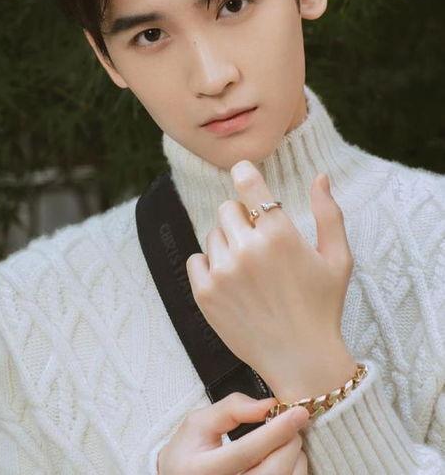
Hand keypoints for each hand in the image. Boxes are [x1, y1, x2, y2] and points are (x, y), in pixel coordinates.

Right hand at [157, 392, 309, 474]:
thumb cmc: (190, 452)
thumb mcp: (199, 423)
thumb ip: (231, 409)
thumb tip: (269, 405)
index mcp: (203, 471)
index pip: (246, 452)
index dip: (275, 431)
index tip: (297, 413)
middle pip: (272, 471)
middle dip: (289, 441)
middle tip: (290, 423)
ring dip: (295, 457)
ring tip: (284, 440)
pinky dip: (294, 470)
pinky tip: (284, 458)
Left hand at [186, 160, 356, 400]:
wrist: (301, 360)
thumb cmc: (323, 307)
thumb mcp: (338, 259)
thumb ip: (329, 214)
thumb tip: (320, 176)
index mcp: (279, 235)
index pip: (248, 184)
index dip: (244, 173)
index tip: (242, 172)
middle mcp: (247, 249)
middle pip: (227, 209)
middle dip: (242, 219)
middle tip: (258, 242)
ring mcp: (223, 272)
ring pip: (212, 235)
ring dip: (227, 244)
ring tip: (248, 269)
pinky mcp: (205, 294)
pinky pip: (195, 260)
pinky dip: (209, 265)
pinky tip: (231, 282)